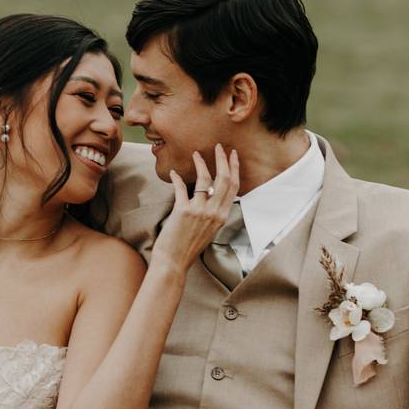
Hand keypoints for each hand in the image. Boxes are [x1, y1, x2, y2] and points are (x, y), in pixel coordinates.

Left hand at [151, 144, 238, 273]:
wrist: (174, 261)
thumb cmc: (189, 246)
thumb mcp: (209, 229)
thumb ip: (212, 212)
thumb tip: (209, 193)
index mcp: (222, 216)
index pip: (233, 187)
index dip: (234, 168)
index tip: (233, 156)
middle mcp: (214, 212)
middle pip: (224, 179)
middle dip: (223, 159)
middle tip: (219, 147)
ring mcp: (200, 211)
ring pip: (205, 179)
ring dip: (201, 163)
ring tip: (196, 154)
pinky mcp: (183, 211)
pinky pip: (181, 188)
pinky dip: (177, 178)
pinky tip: (174, 172)